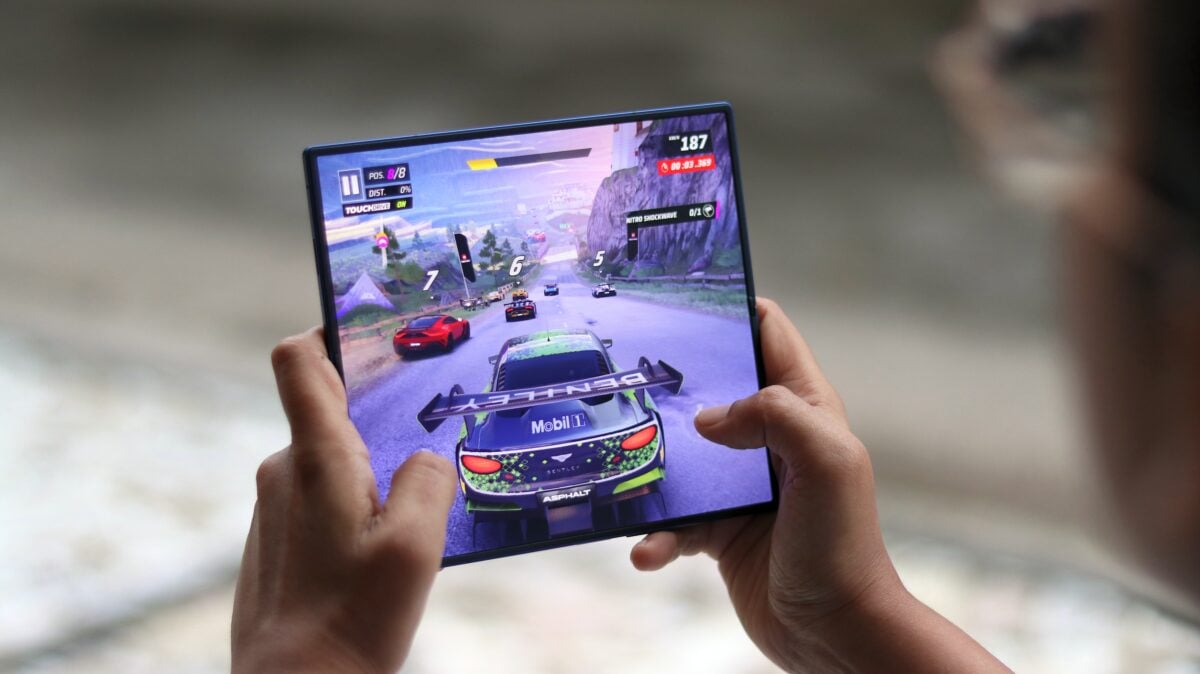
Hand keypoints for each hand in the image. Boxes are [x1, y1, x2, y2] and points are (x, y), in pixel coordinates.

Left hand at [232, 328, 457, 673]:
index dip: (329, 331)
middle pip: (331, 415)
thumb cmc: (351, 622)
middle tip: (428, 446)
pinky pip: (320, 500)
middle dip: (379, 425)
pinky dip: (353, 510)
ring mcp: (274, 507)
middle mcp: (284, 472)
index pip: (299, 361)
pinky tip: (377, 555)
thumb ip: (428, 483)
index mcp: (316, 459)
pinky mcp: (275, 539)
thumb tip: (425, 457)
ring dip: (370, 477)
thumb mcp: (415, 548)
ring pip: (330, 463)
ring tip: (407, 522)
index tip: (369, 332)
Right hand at [630, 299, 1009, 672]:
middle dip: (670, 384)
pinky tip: (647, 550)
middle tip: (624, 378)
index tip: (682, 299)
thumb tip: (707, 417)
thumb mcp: (825, 460)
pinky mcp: (719, 530)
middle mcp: (770, 440)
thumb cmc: (841, 544)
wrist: (833, 631)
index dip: (732, 308)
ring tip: (623, 475)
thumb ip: (773, 415)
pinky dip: (656, 535)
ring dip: (651, 467)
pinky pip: (674, 522)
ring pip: (681, 456)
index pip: (768, 333)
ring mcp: (741, 486)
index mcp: (804, 408)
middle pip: (711, 389)